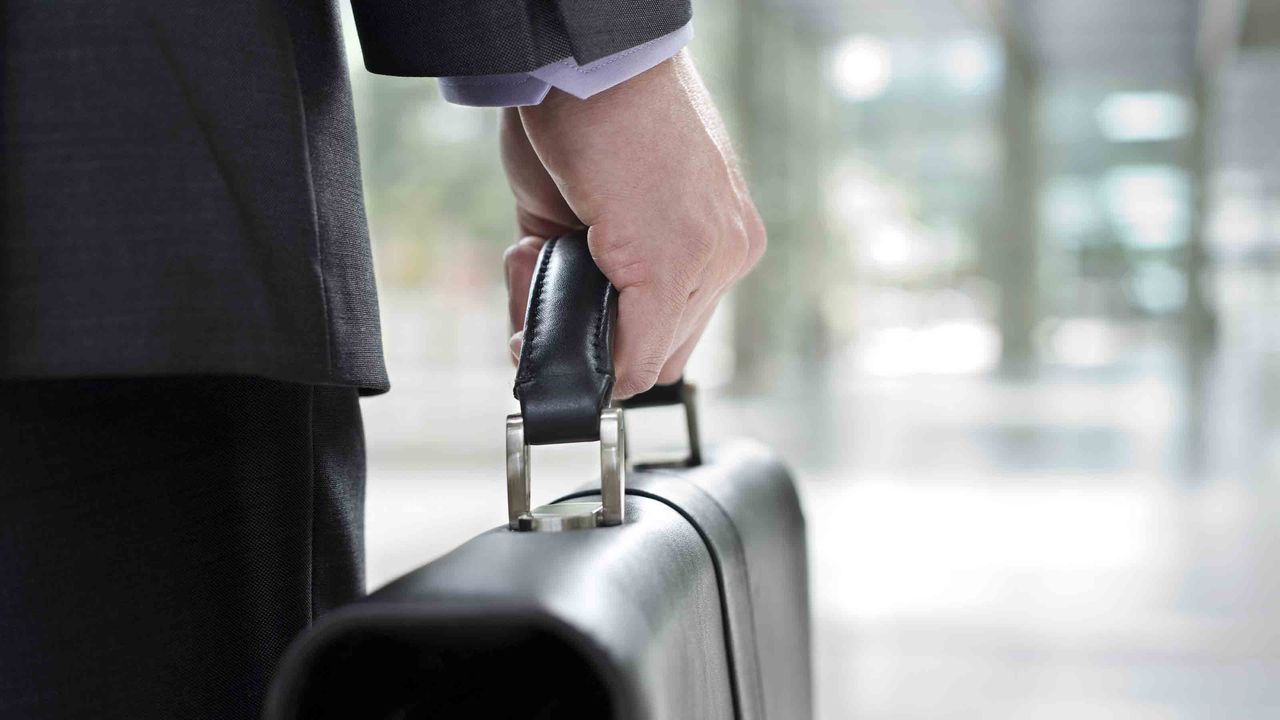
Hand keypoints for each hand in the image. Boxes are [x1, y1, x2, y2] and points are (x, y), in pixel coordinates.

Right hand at [501, 50, 764, 398]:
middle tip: (541, 275)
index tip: (567, 307)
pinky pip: (631, 356)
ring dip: (574, 327)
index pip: (679, 327)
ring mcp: (710, 262)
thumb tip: (538, 341)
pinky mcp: (672, 267)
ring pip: (644, 362)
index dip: (619, 334)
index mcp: (722, 234)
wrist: (588, 53)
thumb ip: (586, 274)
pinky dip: (573, 338)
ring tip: (535, 254)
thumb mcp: (597, 207)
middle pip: (664, 354)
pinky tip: (538, 267)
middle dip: (596, 335)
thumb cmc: (589, 113)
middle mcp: (730, 252)